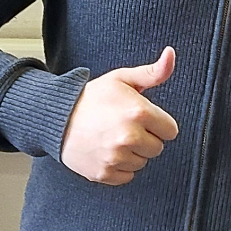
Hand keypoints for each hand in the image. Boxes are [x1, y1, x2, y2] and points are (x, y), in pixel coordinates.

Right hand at [60, 47, 179, 185]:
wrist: (58, 118)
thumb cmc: (93, 97)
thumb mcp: (124, 78)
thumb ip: (154, 71)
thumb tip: (171, 54)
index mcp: (139, 113)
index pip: (170, 130)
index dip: (159, 124)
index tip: (145, 119)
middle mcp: (129, 137)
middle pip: (157, 148)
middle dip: (147, 138)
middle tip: (127, 127)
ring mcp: (115, 157)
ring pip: (142, 162)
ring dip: (133, 153)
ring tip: (115, 138)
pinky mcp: (103, 173)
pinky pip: (127, 176)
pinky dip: (120, 167)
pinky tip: (109, 152)